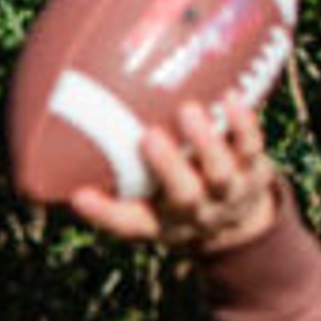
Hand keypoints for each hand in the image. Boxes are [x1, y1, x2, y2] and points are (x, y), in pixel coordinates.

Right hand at [64, 101, 279, 254]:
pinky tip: (230, 97)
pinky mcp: (257, 169)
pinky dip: (242, 123)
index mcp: (164, 222)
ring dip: (205, 142)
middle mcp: (198, 211)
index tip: (77, 196)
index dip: (104, 213)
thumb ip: (110, 192)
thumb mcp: (146, 209)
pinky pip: (252, 146)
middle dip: (166, 167)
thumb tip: (62, 163)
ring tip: (188, 110)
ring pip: (221, 171)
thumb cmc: (176, 204)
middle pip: (183, 195)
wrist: (241, 221)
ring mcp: (231, 190)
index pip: (129, 223)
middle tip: (148, 136)